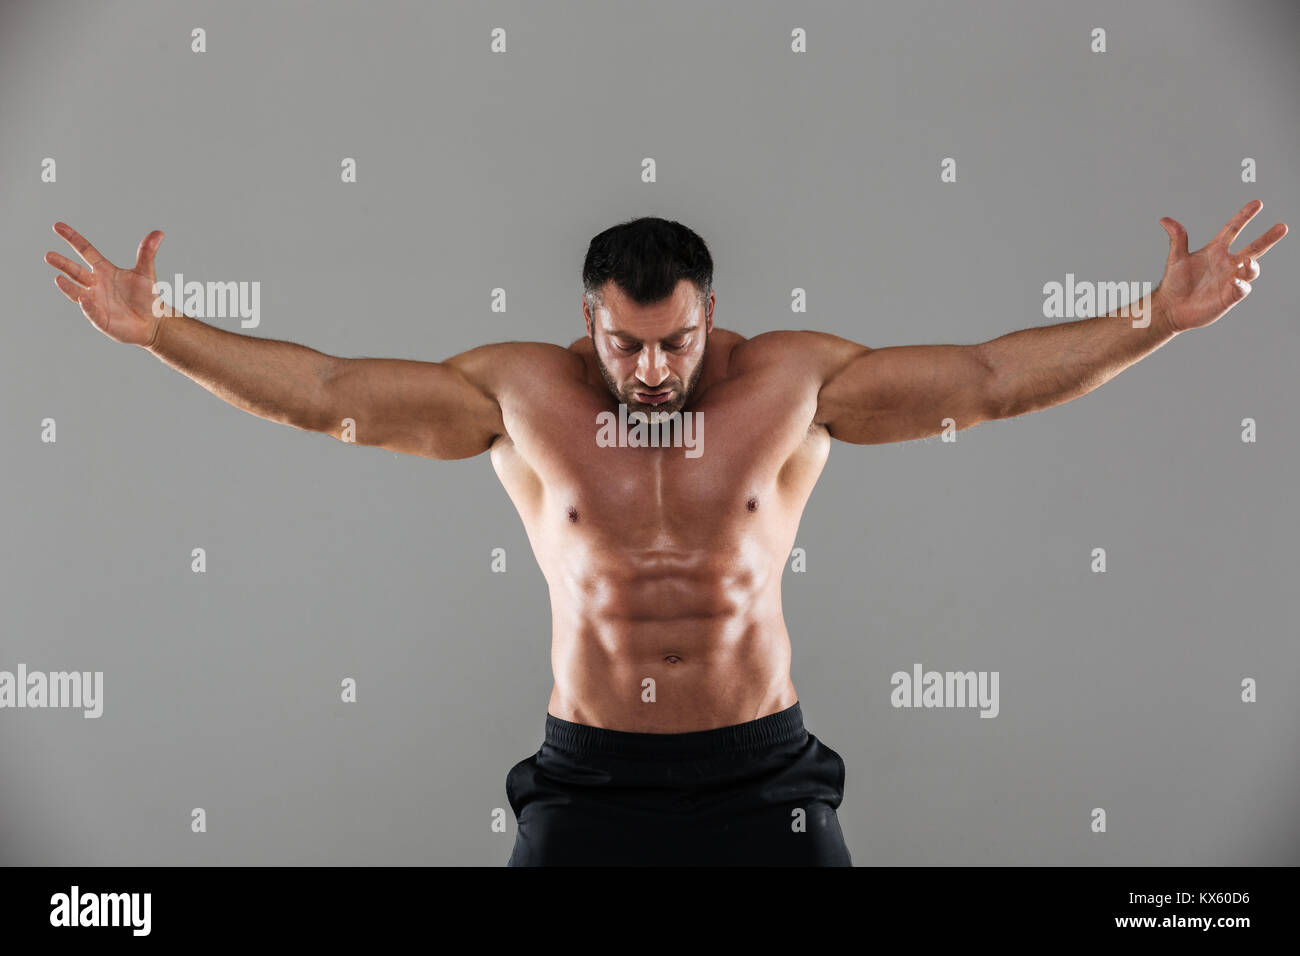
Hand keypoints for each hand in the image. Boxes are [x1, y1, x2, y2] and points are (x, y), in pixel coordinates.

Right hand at [45, 223, 168, 347]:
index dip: (73, 239)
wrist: (152, 323)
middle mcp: (96, 284)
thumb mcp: (145, 273)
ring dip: (68, 286)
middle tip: (48, 255)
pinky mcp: (100, 319)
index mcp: (104, 270)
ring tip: (58, 278)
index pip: (86, 251)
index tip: (57, 226)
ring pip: (77, 292)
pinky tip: (84, 299)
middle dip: (63, 263)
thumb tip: (158, 233)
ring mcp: (95, 302)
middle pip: (76, 271)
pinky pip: (91, 312)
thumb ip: (147, 253)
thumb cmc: (146, 297)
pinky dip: (87, 306)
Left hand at [1154, 201, 1286, 334]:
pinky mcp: (1229, 297)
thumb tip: (1165, 220)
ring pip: (1251, 269)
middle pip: (1253, 248)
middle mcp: (1227, 264)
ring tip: (1247, 261)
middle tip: (1283, 226)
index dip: (1244, 216)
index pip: (1233, 229)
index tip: (1257, 203)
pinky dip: (1241, 284)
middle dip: (1268, 238)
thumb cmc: (1174, 284)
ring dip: (1252, 265)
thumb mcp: (1176, 258)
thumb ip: (1177, 239)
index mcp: (1216, 251)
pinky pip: (1242, 289)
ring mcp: (1230, 280)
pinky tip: (1235, 281)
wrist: (1170, 308)